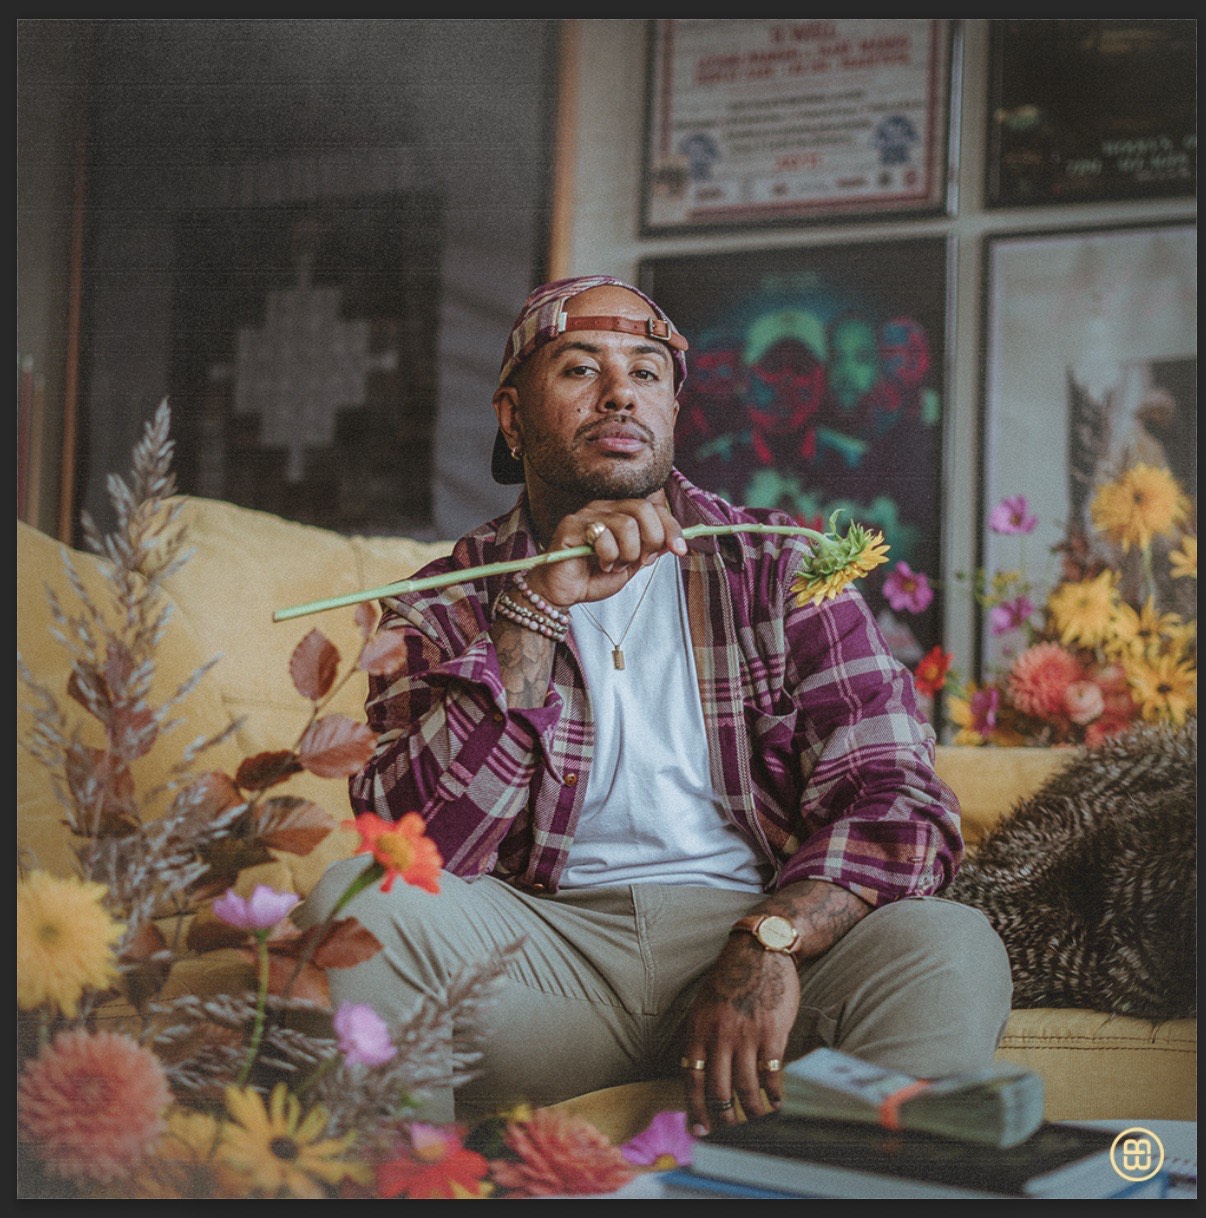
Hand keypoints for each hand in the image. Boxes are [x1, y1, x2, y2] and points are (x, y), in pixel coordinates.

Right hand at [526, 491, 686, 608]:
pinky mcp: (571, 526)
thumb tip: (671, 541)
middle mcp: (603, 508)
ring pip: (627, 524)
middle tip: (639, 560)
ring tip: (614, 565)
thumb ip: (649, 550)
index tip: (680, 549)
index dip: (671, 528)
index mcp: (619, 513)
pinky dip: (608, 556)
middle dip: (651, 539)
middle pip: (643, 509)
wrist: (561, 593)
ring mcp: (586, 515)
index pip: (653, 508)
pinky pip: (604, 537)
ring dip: (627, 553)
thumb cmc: (592, 577)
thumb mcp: (631, 565)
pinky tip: (599, 564)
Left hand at [680, 935, 797, 1136]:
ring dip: (752, 1113)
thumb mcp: (703, 1005)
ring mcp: (746, 1036)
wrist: (760, 951)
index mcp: (698, 1029)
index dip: (695, 1110)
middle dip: (723, 1119)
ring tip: (757, 1121)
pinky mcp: (773, 1033)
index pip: (691, 1080)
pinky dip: (774, 1095)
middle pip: (718, 1091)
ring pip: (746, 1089)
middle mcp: (719, 1036)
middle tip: (730, 1134)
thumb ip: (700, 1038)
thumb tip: (695, 1074)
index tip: (699, 1132)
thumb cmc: (730, 978)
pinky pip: (771, 1075)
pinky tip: (778, 1103)